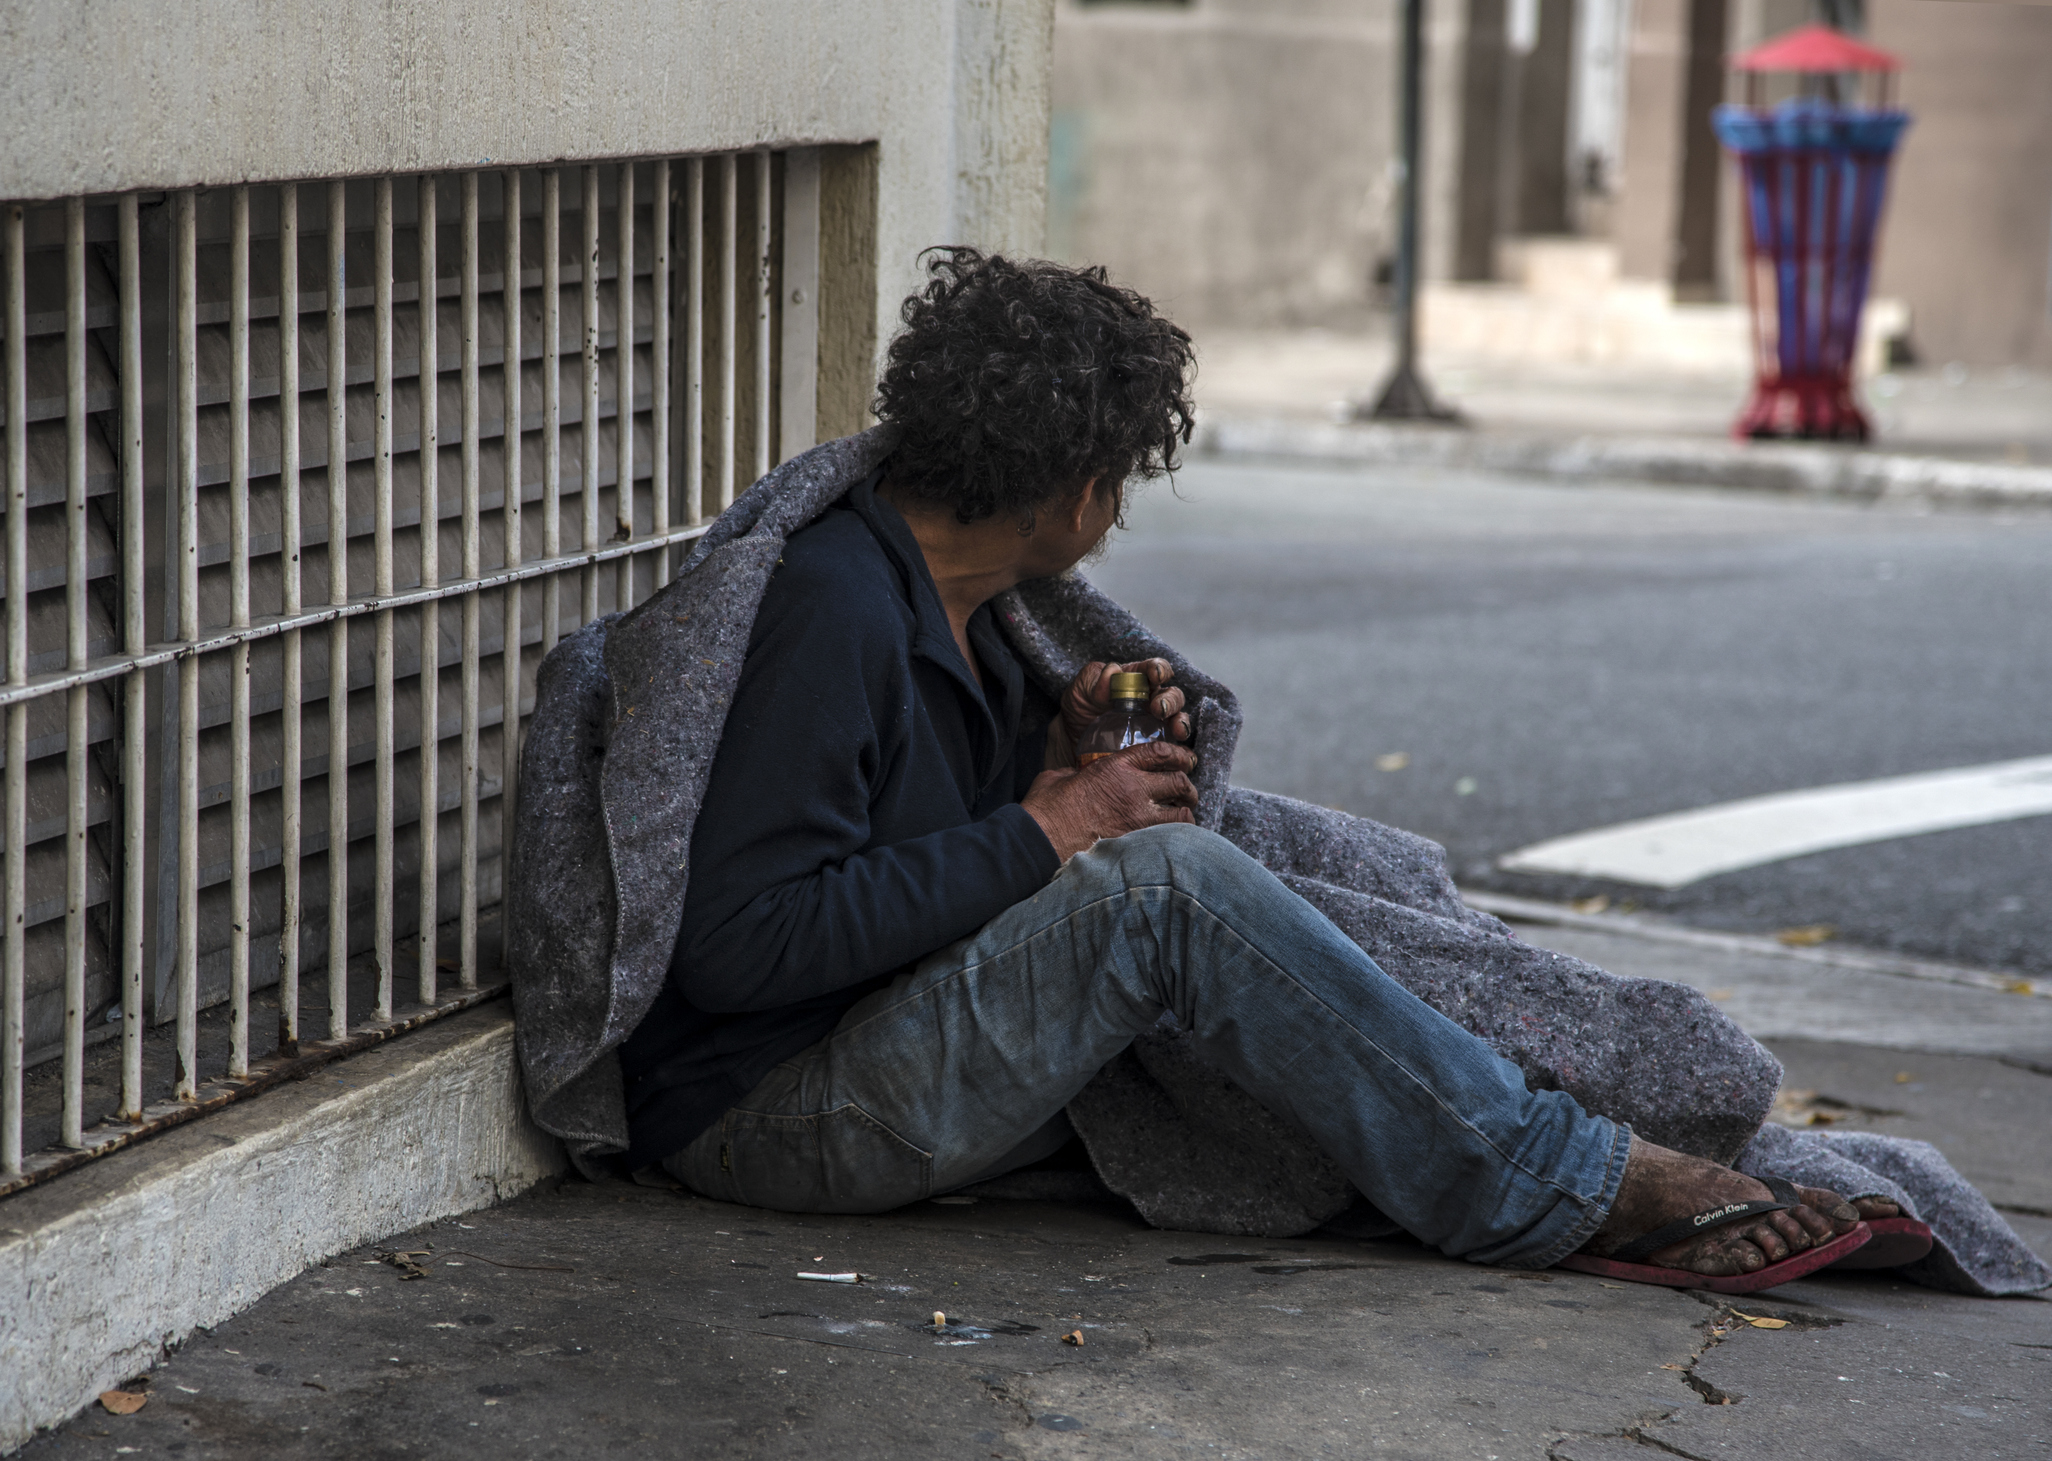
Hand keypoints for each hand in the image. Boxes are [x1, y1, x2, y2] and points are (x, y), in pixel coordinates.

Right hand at [1021, 739, 1199, 861]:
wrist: (1042, 839)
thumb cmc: (1047, 808)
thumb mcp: (1060, 776)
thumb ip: (1078, 771)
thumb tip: (1079, 775)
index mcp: (1114, 767)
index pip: (1159, 752)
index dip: (1177, 754)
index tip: (1183, 759)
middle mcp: (1133, 789)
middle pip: (1178, 781)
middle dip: (1187, 786)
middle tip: (1187, 792)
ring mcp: (1137, 818)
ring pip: (1181, 813)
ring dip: (1185, 813)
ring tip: (1183, 816)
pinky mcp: (1137, 843)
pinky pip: (1170, 837)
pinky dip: (1175, 836)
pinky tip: (1171, 837)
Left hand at [1046, 658, 1191, 769]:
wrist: (1072, 742)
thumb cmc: (1080, 709)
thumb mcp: (1080, 691)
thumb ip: (1094, 681)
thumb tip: (1112, 672)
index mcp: (1136, 680)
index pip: (1155, 669)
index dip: (1159, 669)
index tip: (1156, 675)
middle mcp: (1152, 699)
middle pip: (1173, 695)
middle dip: (1170, 700)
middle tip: (1158, 709)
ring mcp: (1157, 723)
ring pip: (1178, 719)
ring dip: (1180, 722)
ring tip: (1176, 730)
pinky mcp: (1157, 746)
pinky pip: (1175, 747)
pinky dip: (1180, 750)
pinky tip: (1179, 754)